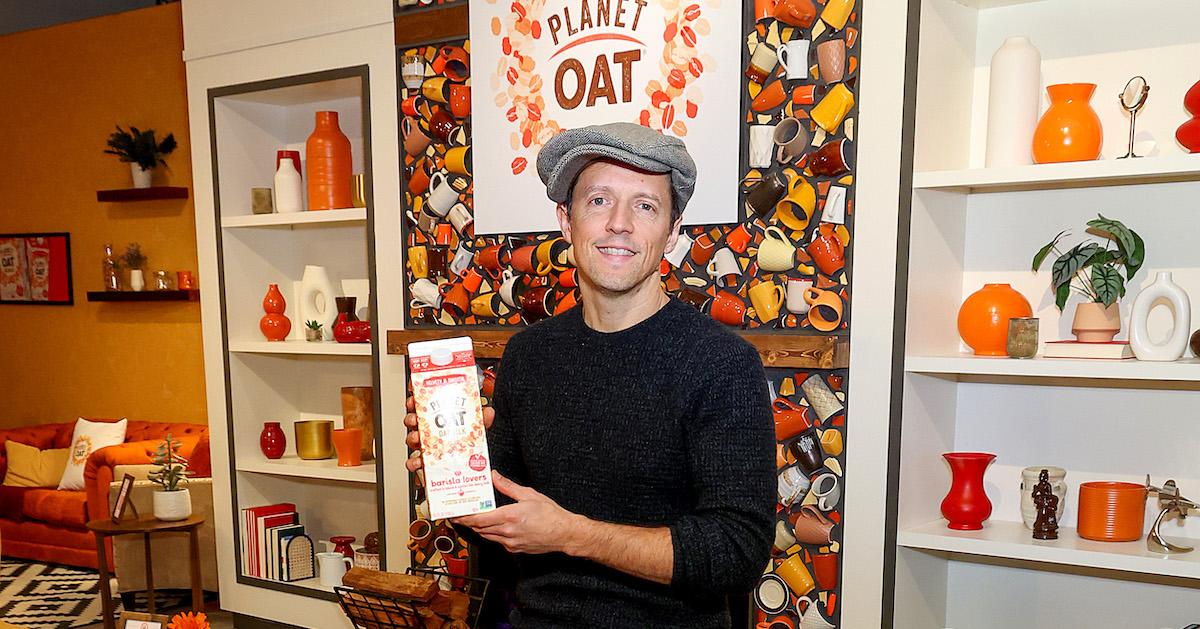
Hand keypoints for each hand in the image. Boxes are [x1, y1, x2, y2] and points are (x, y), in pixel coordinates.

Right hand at [404, 395, 494, 472]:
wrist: (470, 466)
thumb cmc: (468, 444)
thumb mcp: (476, 429)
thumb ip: (481, 420)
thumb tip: (489, 411)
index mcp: (439, 418)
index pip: (424, 405)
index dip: (417, 399)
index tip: (415, 396)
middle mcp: (430, 431)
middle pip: (414, 420)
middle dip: (412, 417)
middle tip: (416, 418)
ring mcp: (426, 446)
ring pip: (412, 439)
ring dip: (412, 438)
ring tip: (418, 438)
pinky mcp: (426, 462)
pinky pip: (415, 462)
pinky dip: (414, 462)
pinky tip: (418, 462)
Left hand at [453, 471, 579, 554]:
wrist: (564, 533)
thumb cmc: (550, 514)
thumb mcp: (529, 494)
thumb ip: (508, 486)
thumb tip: (495, 476)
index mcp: (509, 516)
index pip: (479, 519)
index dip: (464, 518)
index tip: (455, 514)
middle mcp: (507, 532)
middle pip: (479, 528)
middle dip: (468, 522)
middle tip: (460, 514)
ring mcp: (510, 542)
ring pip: (486, 536)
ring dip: (478, 528)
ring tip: (473, 519)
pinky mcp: (515, 549)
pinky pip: (497, 541)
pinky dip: (492, 533)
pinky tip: (493, 526)